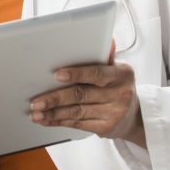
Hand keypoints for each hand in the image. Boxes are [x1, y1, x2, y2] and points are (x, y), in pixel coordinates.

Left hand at [28, 39, 146, 145]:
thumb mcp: (116, 70)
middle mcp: (120, 94)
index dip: (76, 74)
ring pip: (76, 112)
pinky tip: (47, 119)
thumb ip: (105, 57)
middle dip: (55, 98)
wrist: (133, 117)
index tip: (57, 74)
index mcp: (122, 74)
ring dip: (53, 112)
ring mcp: (113, 113)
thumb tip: (107, 40)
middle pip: (81, 95)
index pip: (97, 73)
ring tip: (36, 111)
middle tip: (37, 101)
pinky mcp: (105, 128)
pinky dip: (59, 121)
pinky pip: (78, 124)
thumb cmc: (119, 88)